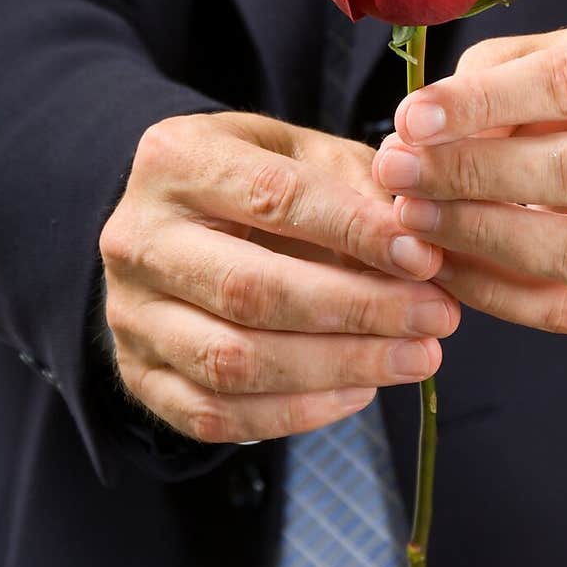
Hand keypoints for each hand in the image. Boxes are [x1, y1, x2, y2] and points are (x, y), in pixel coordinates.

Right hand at [101, 112, 455, 443]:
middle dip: (358, 310)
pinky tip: (361, 390)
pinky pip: (216, 414)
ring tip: (418, 357)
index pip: (273, 198)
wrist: (174, 222)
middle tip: (437, 317)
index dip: (355, 232)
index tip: (425, 256)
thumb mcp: (302, 152)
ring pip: (233, 362)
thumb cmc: (257, 180)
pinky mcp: (137, 375)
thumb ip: (357, 184)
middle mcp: (136, 238)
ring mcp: (129, 314)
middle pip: (251, 290)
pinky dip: (298, 412)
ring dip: (339, 367)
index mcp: (174, 160)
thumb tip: (419, 245)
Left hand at [372, 22, 566, 334]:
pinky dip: (493, 293)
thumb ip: (487, 80)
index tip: (412, 120)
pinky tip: (442, 264)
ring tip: (411, 218)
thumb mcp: (548, 53)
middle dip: (470, 176)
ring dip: (479, 240)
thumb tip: (418, 133)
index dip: (483, 104)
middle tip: (397, 173)